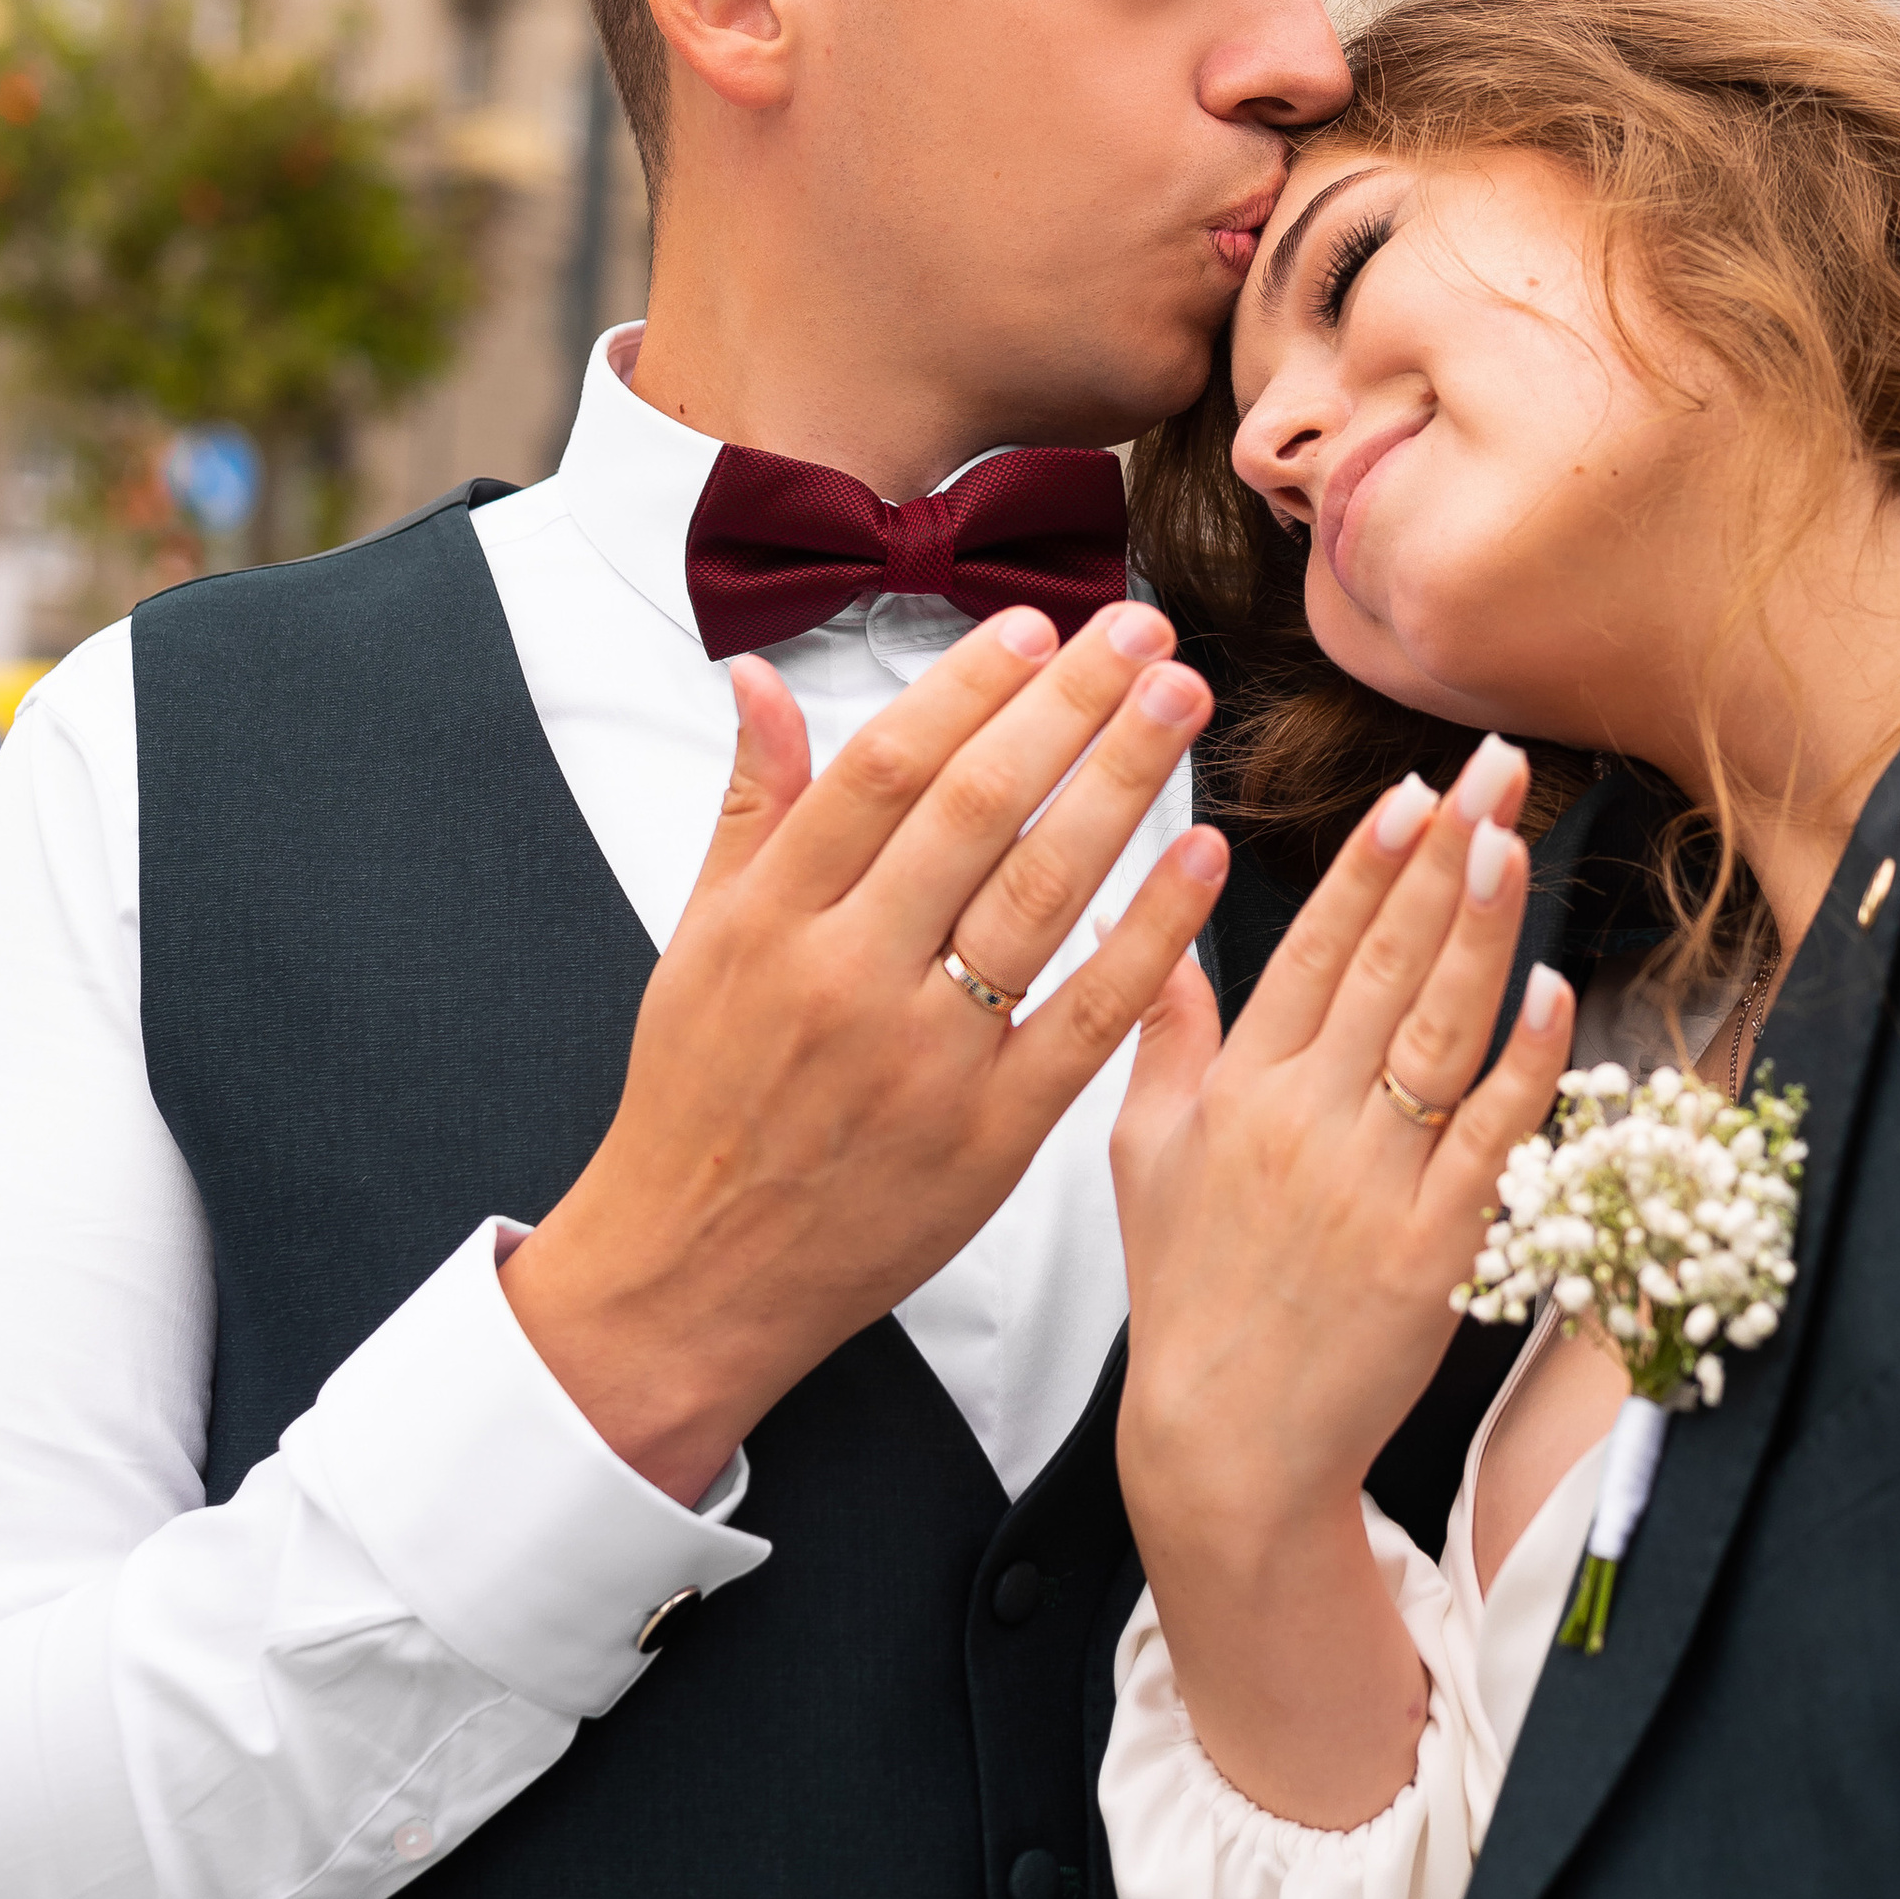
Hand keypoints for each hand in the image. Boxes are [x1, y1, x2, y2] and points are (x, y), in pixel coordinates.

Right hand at [503, 600, 1222, 1502]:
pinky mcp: (989, 1137)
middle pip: (977, 812)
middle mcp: (848, 978)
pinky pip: (1088, 1016)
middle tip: (1147, 631)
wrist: (695, 1274)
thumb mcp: (697, 942)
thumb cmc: (701, 1097)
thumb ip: (750, 806)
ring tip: (1184, 702)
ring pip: (1043, 896)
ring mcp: (925, 1060)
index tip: (1041, 624)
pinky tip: (1204, 853)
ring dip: (1124, 786)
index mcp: (772, 919)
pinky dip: (1152, 932)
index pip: (885, 768)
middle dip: (1071, 708)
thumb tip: (760, 679)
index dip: (969, 686)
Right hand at [1109, 734, 1575, 1823]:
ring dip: (1481, 930)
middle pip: (1388, 965)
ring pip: (1439, 1032)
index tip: (1411, 791)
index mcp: (1239, 1089)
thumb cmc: (1188, 1296)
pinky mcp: (1435, 1251)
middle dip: (1445, 856)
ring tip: (1517, 840)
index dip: (1366, 864)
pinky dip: (1523, 1065)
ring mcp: (1373, 1185)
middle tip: (1495, 767)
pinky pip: (1490, 1140)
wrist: (1226, 1449)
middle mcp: (1305, 1122)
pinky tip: (1553, 991)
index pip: (1314, 949)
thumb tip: (1157, 929)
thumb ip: (1162, 1034)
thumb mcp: (1143, 1155)